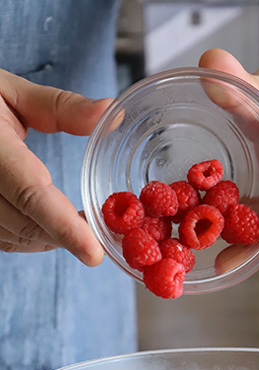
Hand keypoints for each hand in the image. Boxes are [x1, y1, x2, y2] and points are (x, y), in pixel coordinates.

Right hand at [0, 69, 110, 264]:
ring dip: (51, 238)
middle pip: (26, 224)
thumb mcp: (11, 91)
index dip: (65, 227)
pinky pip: (2, 238)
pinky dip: (31, 237)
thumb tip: (111, 112)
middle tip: (103, 231)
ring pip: (14, 237)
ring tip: (80, 225)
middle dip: (68, 234)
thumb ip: (61, 107)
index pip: (30, 194)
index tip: (94, 253)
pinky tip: (50, 226)